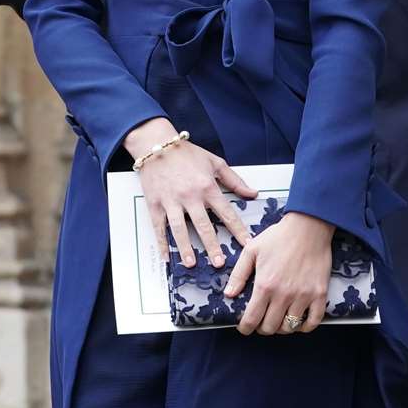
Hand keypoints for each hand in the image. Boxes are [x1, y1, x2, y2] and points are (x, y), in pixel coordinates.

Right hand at [126, 118, 257, 270]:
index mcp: (207, 186)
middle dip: (212, 245)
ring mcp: (171, 201)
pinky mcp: (154, 203)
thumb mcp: (214, 162)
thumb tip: (253, 194)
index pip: (226, 213)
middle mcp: (190, 195)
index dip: (238, 230)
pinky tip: (166, 256)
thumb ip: (234, 180)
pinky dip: (161, 243)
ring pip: (179, 228)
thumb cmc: (187, 153)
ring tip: (191, 264)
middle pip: (203, 225)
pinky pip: (158, 226)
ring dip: (185, 247)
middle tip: (219, 263)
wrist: (155, 144)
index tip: (247, 245)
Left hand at [223, 210, 334, 335]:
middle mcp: (284, 295)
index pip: (252, 319)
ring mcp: (303, 296)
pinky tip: (297, 321)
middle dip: (261, 328)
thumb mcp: (251, 251)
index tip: (244, 328)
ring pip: (290, 327)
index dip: (245, 328)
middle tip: (260, 322)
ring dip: (281, 328)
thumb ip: (239, 274)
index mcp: (265, 285)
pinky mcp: (319, 295)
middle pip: (270, 327)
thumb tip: (228, 294)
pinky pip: (313, 322)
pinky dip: (304, 327)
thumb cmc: (278, 237)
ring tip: (277, 320)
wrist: (308, 227)